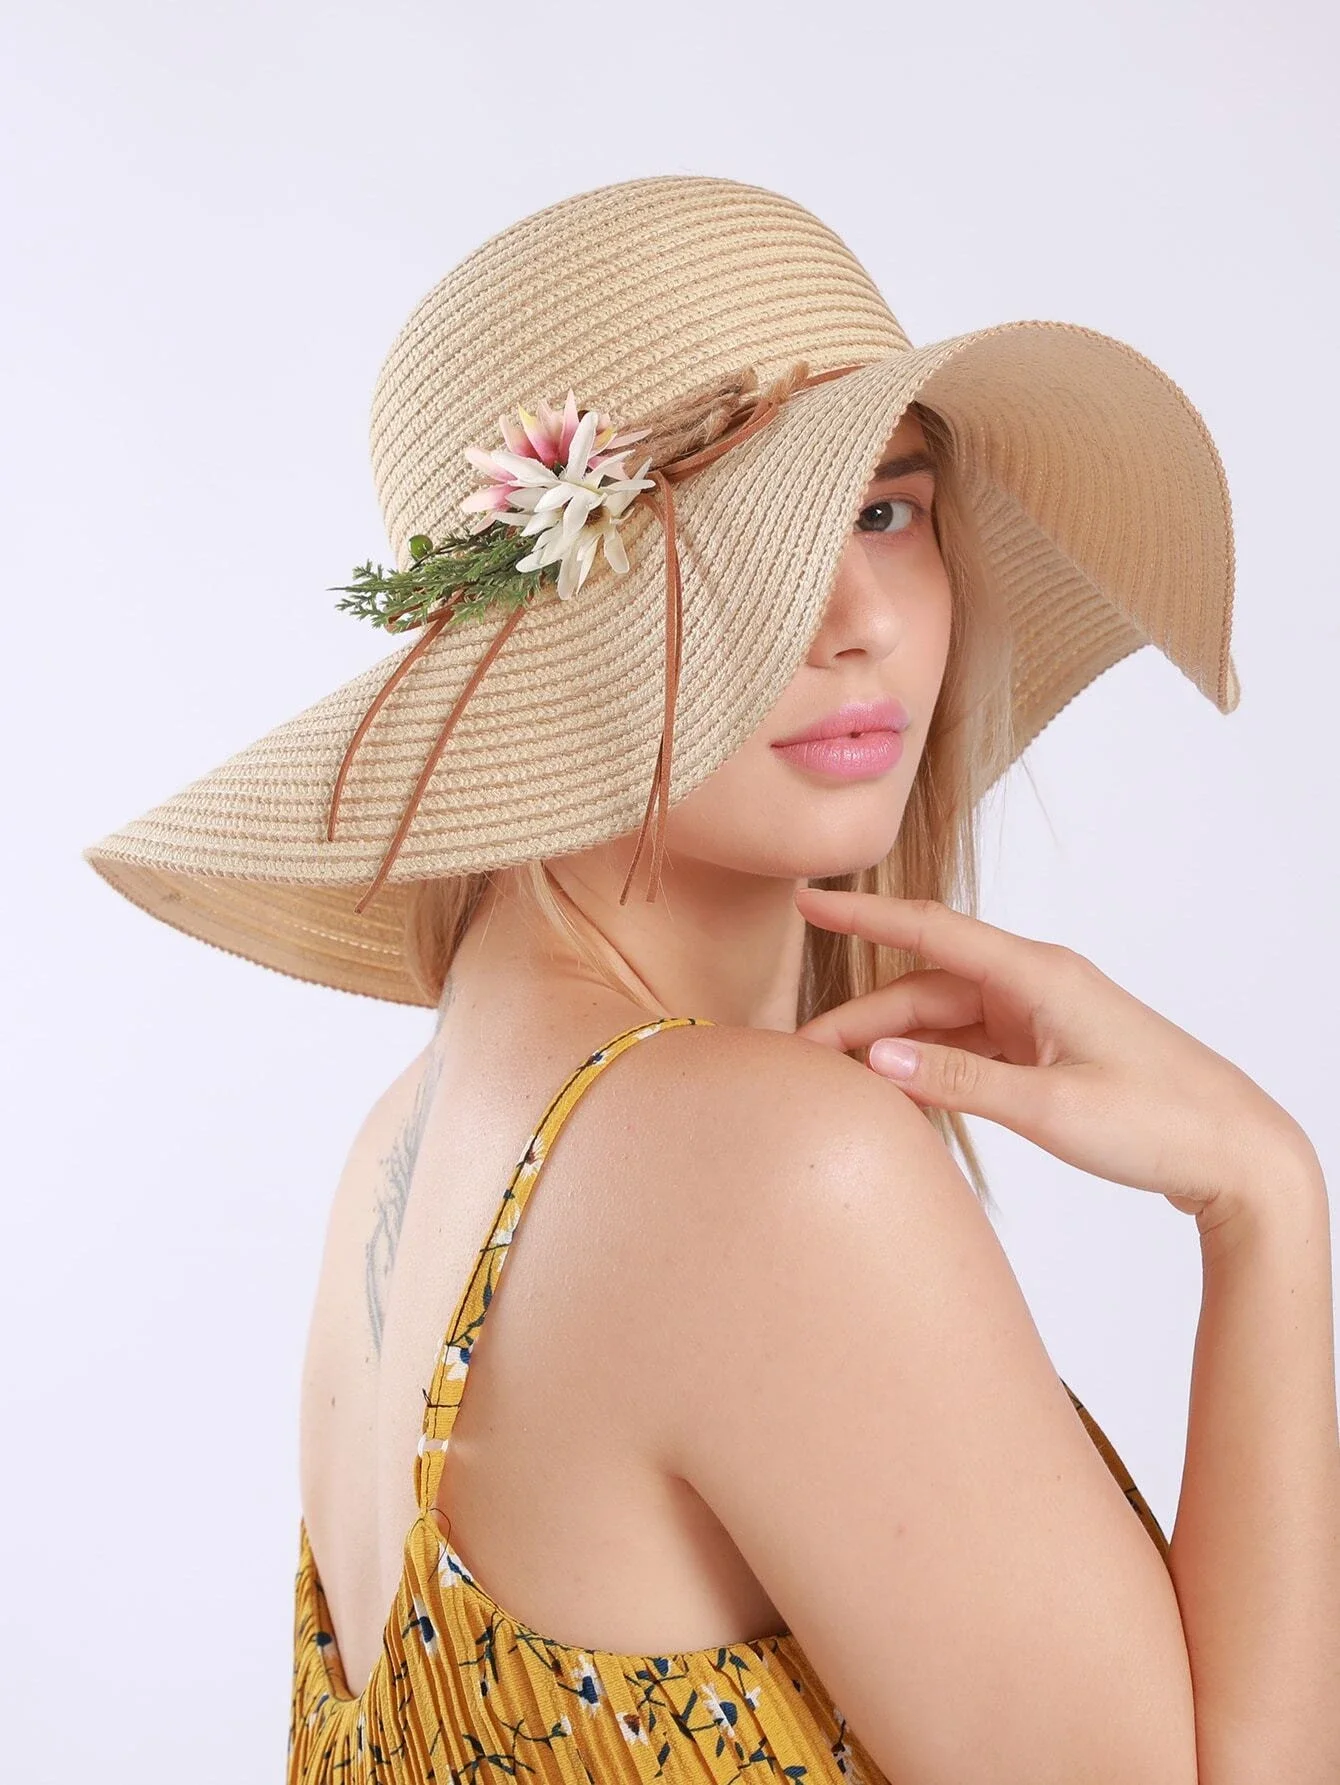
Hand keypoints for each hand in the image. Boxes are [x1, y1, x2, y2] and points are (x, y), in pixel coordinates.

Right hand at [793, 888, 1316, 1229]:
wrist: (1237, 1155)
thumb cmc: (1160, 1122)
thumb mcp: (1051, 1108)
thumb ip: (960, 1081)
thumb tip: (878, 1058)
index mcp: (1039, 975)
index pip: (930, 931)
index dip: (862, 915)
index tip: (807, 902)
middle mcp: (1035, 986)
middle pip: (923, 989)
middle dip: (860, 1020)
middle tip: (802, 1056)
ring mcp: (1040, 1020)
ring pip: (942, 1022)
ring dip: (892, 1048)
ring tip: (837, 1081)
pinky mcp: (1046, 1053)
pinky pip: (969, 1049)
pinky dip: (930, 1068)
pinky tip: (896, 1095)